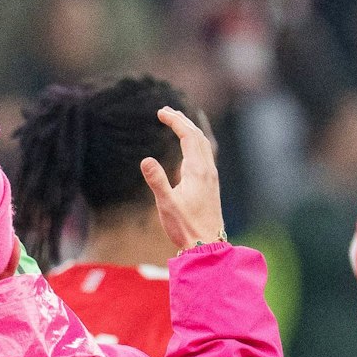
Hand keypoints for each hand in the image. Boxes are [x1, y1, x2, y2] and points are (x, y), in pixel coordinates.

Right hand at [139, 106, 225, 252]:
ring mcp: (211, 177)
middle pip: (198, 136)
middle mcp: (207, 170)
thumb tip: (145, 160)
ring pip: (203, 145)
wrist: (207, 244)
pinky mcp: (211, 184)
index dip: (175, 121)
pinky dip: (196, 143)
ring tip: (178, 123)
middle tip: (166, 111)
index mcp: (197, 170)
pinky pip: (205, 154)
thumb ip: (157, 181)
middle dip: (183, 120)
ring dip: (191, 130)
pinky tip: (190, 148)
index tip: (161, 112)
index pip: (188, 136)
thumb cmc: (185, 226)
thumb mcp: (166, 204)